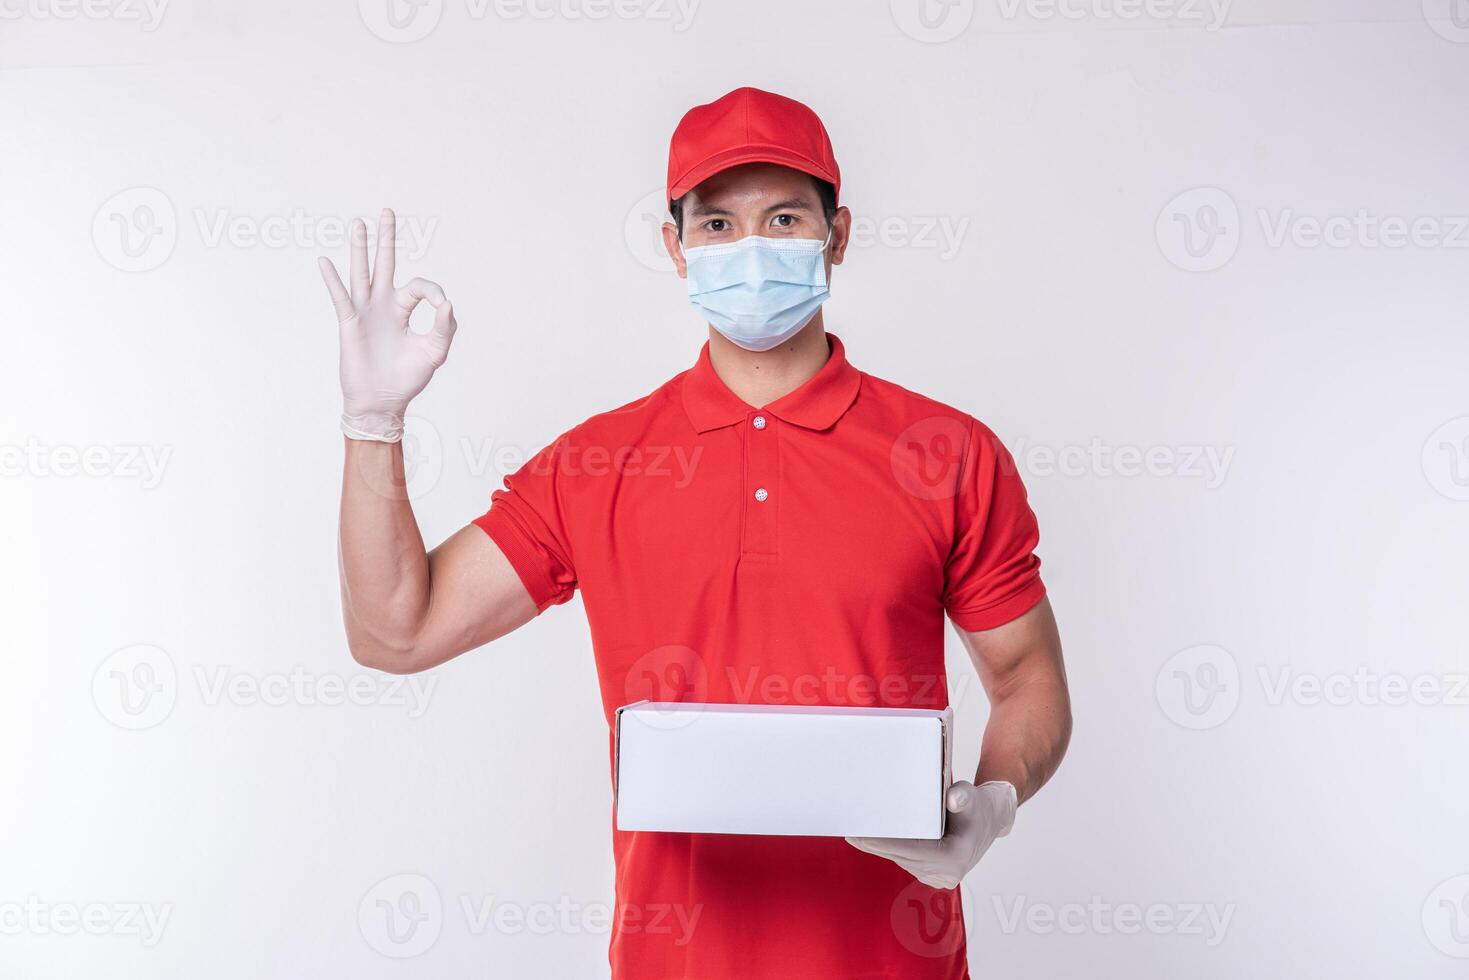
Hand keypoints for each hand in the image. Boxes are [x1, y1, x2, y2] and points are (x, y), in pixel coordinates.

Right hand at [318, 208, 457, 442]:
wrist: (383, 402)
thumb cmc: (408, 379)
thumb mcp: (435, 353)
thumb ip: (445, 327)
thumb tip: (447, 302)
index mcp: (405, 310)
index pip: (420, 286)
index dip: (433, 291)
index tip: (443, 306)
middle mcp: (384, 306)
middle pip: (385, 264)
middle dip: (386, 238)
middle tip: (387, 211)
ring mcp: (365, 312)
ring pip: (362, 273)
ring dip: (360, 248)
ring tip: (359, 223)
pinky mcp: (350, 324)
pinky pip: (340, 297)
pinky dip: (333, 279)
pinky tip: (325, 260)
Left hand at [845, 780, 1015, 889]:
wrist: (991, 820)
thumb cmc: (978, 805)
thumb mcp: (972, 796)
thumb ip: (962, 797)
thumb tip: (951, 797)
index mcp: (955, 858)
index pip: (911, 851)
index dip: (883, 843)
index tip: (860, 835)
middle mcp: (946, 874)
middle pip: (901, 857)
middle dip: (874, 844)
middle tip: (848, 830)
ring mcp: (938, 877)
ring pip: (900, 860)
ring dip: (878, 848)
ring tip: (854, 832)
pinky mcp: (931, 874)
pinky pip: (904, 861)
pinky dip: (888, 850)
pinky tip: (870, 839)